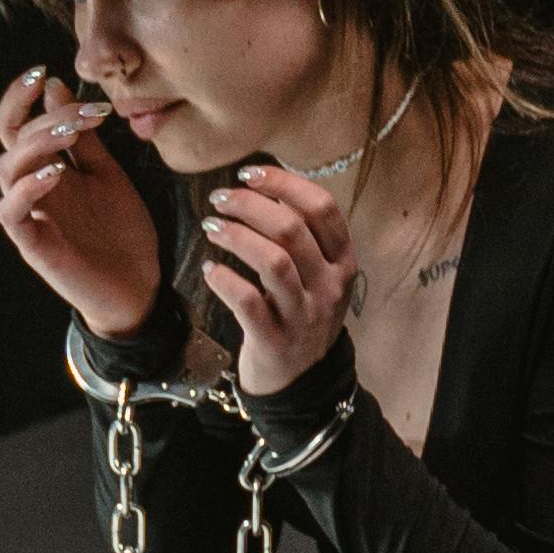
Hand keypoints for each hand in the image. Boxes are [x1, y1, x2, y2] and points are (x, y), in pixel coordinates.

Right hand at [0, 65, 160, 340]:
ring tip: (69, 134)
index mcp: (47, 167)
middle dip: (41, 116)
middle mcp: (32, 188)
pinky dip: (28, 188)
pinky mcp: (33, 244)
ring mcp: (30, 215)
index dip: (21, 96)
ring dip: (34, 145)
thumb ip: (84, 137)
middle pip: (9, 140)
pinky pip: (12, 211)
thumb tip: (57, 86)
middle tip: (82, 111)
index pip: (16, 123)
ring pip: (7, 170)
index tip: (45, 71)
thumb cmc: (121, 232)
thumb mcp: (109, 173)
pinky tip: (55, 173)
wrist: (138, 287)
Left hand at [192, 158, 357, 397]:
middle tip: (219, 199)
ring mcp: (305, 315)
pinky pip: (247, 302)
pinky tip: (211, 270)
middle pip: (291, 229)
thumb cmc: (301, 313)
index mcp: (342, 261)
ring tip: (212, 226)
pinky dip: (225, 280)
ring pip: (273, 261)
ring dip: (236, 236)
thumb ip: (303, 235)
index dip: (284, 183)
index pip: (322, 207)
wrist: (300, 379)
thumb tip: (263, 186)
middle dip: (250, 205)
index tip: (249, 173)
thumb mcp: (317, 275)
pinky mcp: (276, 340)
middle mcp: (329, 286)